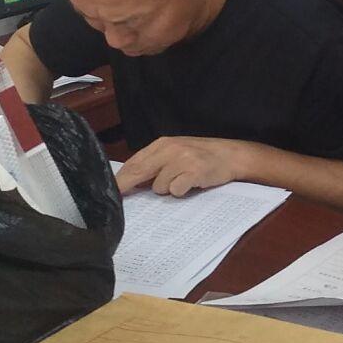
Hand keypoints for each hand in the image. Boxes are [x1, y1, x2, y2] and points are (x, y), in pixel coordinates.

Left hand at [115, 136, 245, 197]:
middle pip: (139, 171)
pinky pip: (176, 191)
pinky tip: (190, 186)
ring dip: (166, 190)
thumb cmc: (201, 156)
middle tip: (118, 199)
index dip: (120, 179)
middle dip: (127, 186)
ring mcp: (183, 160)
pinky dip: (180, 193)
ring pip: (158, 186)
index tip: (110, 191)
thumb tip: (130, 181)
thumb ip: (155, 163)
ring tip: (181, 183)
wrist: (232, 155)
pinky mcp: (194, 172)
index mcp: (163, 143)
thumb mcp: (176, 153)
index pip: (134, 162)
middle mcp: (171, 149)